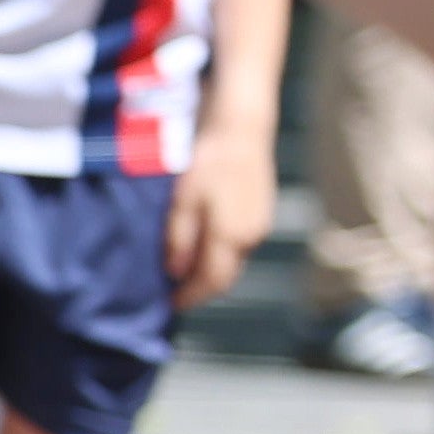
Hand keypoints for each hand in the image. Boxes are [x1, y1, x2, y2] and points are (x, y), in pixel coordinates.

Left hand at [164, 124, 273, 308]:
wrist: (241, 128)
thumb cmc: (207, 161)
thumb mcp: (183, 201)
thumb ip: (180, 240)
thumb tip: (175, 273)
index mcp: (230, 237)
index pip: (211, 283)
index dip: (191, 297)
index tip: (171, 304)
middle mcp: (251, 238)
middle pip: (226, 276)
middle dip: (202, 288)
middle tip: (177, 292)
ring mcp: (260, 226)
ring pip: (234, 261)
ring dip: (213, 270)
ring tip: (188, 270)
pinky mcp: (262, 213)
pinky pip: (241, 245)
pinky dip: (222, 253)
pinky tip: (206, 245)